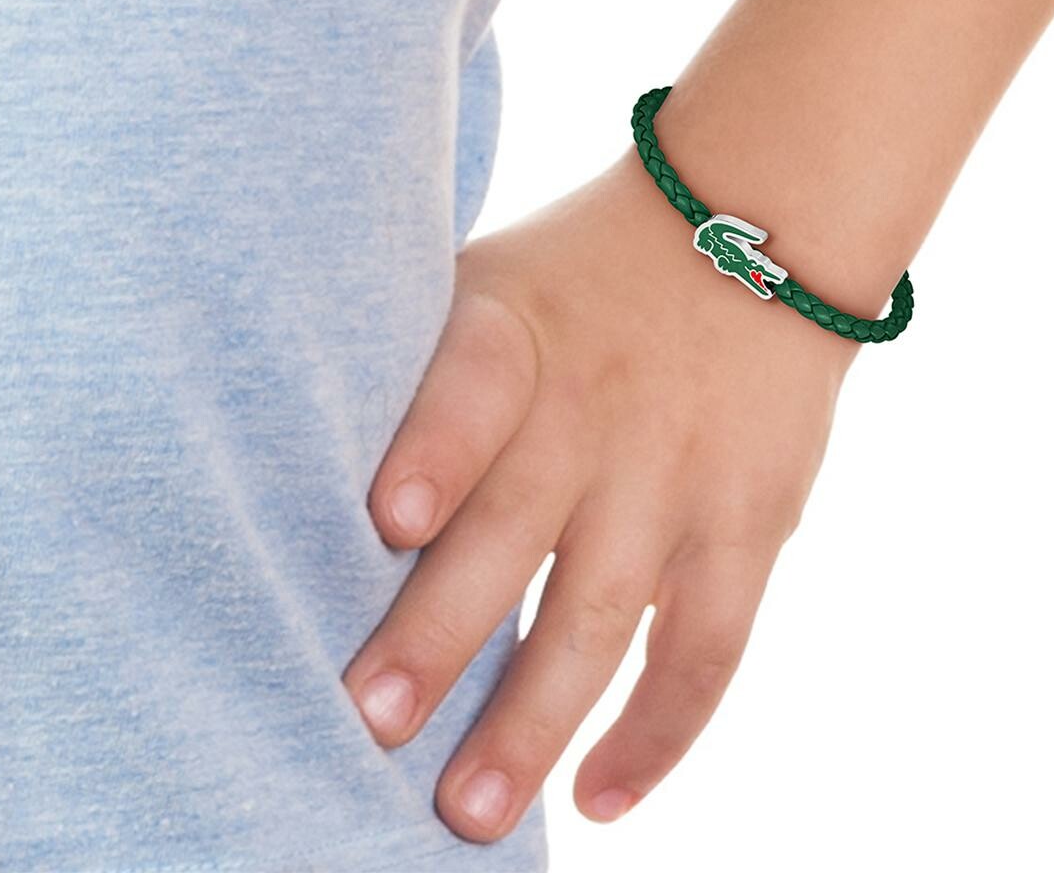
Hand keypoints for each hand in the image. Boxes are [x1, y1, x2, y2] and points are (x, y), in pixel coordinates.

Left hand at [341, 147, 857, 840]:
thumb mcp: (494, 279)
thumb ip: (420, 362)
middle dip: (443, 632)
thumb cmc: (585, 277)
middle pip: (515, 528)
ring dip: (533, 719)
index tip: (385, 520)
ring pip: (599, 613)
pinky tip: (598, 797)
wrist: (751, 239)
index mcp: (520, 334)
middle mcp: (598, 411)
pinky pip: (707, 645)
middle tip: (370, 724)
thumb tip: (302, 463)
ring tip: (465, 813)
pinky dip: (658, 731)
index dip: (435, 448)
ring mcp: (676, 475)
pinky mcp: (748, 523)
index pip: (476, 387)